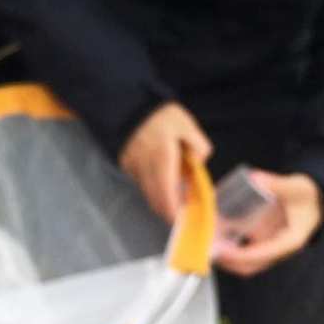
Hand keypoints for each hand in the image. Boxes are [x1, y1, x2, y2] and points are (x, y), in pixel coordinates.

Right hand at [119, 102, 213, 222]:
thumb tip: (199, 164)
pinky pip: (140, 181)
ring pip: (147, 192)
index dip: (172, 213)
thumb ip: (199, 147)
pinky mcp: (124, 163)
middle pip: (154, 200)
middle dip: (167, 209)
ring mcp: (132, 167)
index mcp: (162, 159)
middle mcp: (144, 167)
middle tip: (181, 210)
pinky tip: (159, 175)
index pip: (165, 196)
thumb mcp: (187, 126)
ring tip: (173, 190)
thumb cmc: (161, 115)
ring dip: (159, 196)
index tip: (180, 220)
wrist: (129, 102)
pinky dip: (151, 184)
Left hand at [214, 171, 323, 276]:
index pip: (262, 255)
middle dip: (227, 261)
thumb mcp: (296, 188)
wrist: (314, 199)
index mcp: (290, 241)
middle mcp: (278, 249)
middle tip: (207, 250)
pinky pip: (243, 250)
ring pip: (244, 261)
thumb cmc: (307, 196)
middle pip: (250, 265)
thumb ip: (277, 184)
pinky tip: (214, 235)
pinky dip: (228, 245)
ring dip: (225, 256)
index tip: (222, 251)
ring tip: (206, 244)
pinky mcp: (262, 242)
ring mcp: (269, 247)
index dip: (240, 255)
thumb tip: (256, 180)